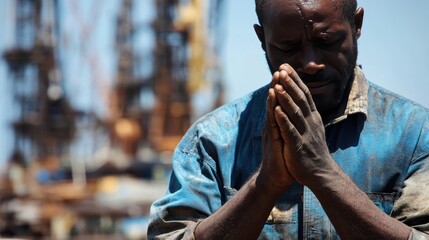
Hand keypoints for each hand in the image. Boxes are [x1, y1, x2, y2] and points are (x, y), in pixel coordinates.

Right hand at [257, 72, 293, 193]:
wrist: (276, 177)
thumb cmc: (285, 157)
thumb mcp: (290, 137)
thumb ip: (289, 125)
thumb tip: (295, 114)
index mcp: (281, 122)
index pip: (283, 100)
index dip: (286, 86)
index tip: (289, 71)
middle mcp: (275, 124)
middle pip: (276, 101)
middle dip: (279, 83)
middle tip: (281, 67)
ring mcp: (272, 131)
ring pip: (273, 108)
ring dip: (274, 93)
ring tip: (275, 77)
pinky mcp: (273, 140)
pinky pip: (273, 123)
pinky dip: (273, 111)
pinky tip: (273, 101)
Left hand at [273, 64, 335, 187]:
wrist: (320, 173)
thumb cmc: (312, 150)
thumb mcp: (311, 128)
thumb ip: (306, 113)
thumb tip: (301, 98)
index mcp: (312, 117)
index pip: (304, 94)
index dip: (295, 79)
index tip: (285, 66)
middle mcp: (310, 122)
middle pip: (300, 99)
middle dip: (290, 83)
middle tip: (281, 68)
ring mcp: (304, 133)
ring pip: (295, 112)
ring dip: (286, 98)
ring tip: (278, 85)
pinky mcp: (298, 146)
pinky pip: (290, 131)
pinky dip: (283, 120)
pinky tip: (276, 110)